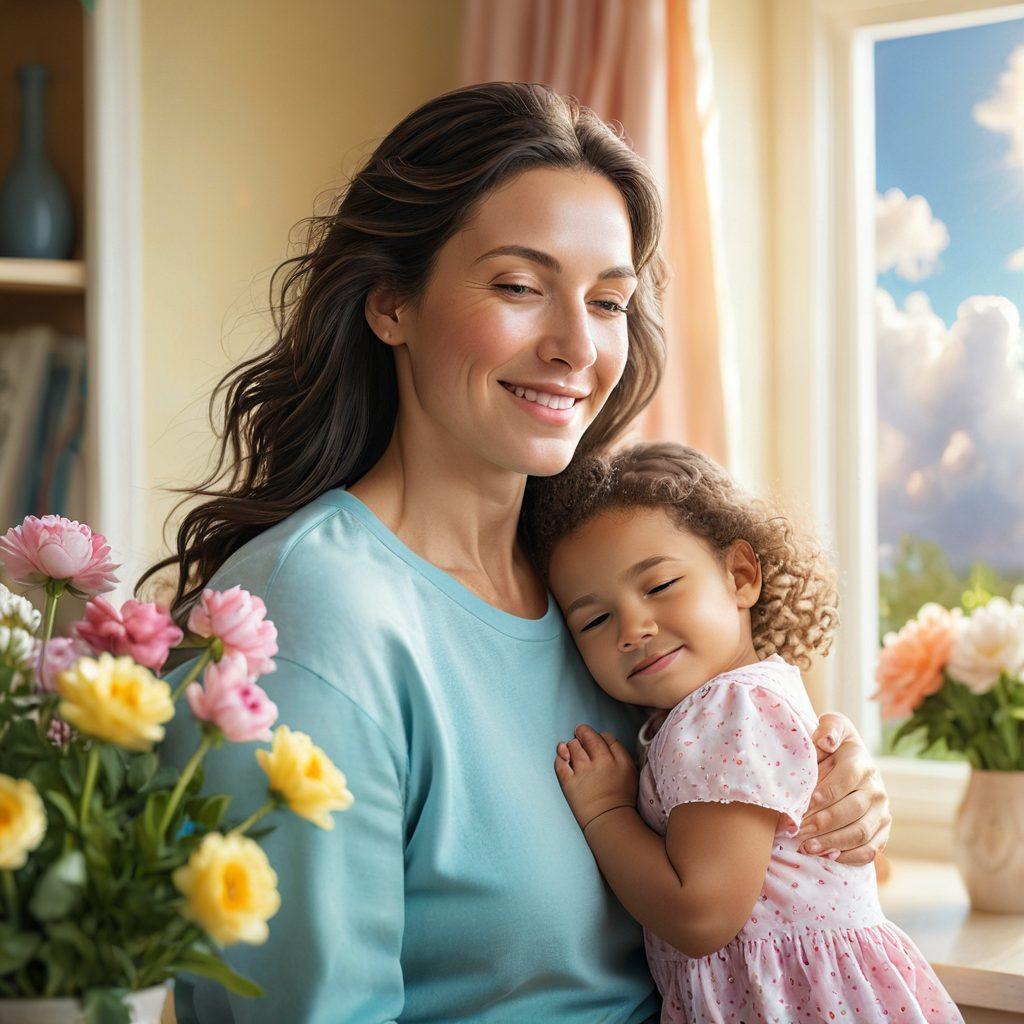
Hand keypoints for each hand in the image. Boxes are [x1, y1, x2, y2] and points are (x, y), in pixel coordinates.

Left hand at [554, 724, 637, 831]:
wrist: (609, 822)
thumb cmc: (621, 799)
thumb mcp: (630, 773)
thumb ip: (621, 754)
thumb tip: (606, 739)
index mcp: (620, 760)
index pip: (606, 737)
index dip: (600, 737)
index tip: (596, 742)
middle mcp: (602, 763)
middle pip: (588, 736)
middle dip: (582, 733)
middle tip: (580, 734)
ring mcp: (584, 772)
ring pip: (573, 746)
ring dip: (571, 745)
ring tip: (573, 750)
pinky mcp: (569, 782)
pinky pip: (560, 762)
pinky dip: (560, 757)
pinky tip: (563, 757)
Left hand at [796, 712, 892, 864]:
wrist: (851, 760)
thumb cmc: (832, 744)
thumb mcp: (832, 726)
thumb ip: (828, 729)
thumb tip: (826, 741)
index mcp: (861, 763)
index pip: (845, 780)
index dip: (825, 793)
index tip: (804, 804)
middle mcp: (876, 789)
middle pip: (852, 811)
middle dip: (823, 823)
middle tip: (798, 831)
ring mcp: (882, 812)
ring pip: (860, 833)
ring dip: (833, 842)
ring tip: (807, 847)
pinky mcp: (882, 831)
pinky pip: (870, 850)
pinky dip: (849, 856)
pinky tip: (827, 856)